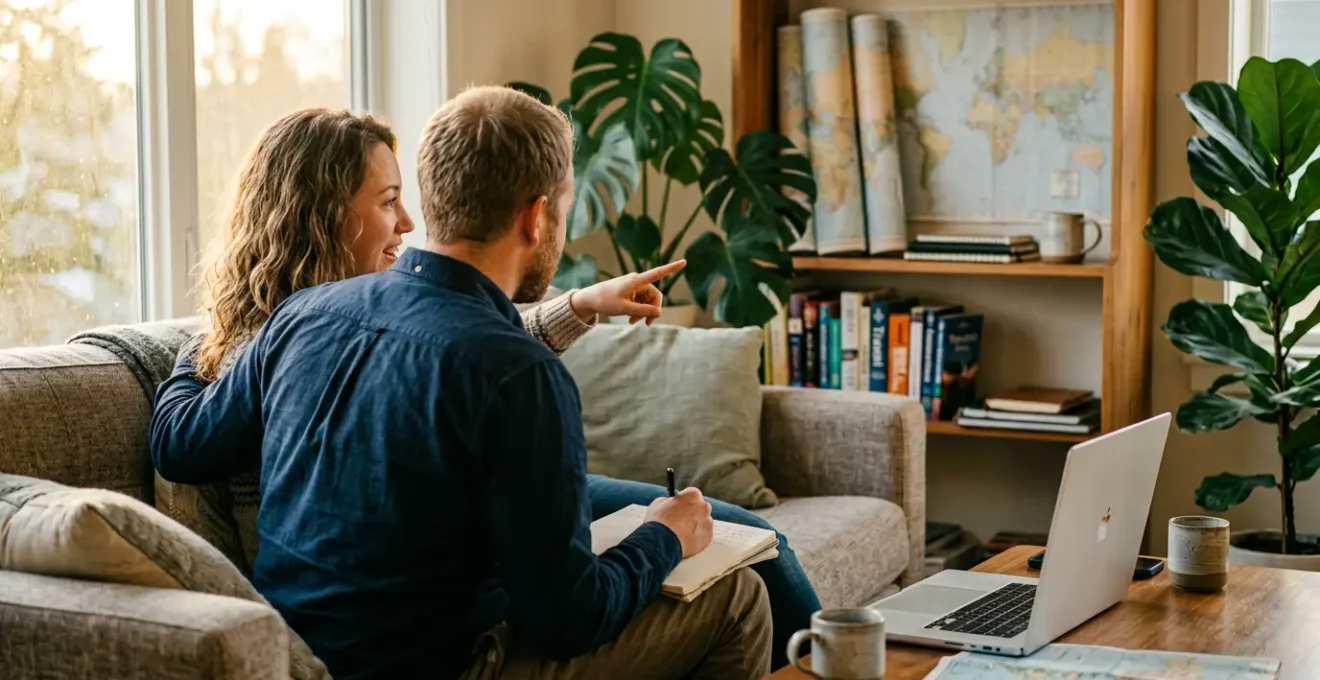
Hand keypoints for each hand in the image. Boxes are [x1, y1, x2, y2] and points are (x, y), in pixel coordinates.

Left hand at [570, 260, 687, 324]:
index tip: (684, 262)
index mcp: (636, 280)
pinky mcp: (630, 292)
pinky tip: (631, 320)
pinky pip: (641, 302)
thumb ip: (644, 310)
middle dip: (653, 310)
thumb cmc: (605, 301)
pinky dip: (638, 311)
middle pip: (655, 295)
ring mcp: (634, 287)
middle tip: (648, 324)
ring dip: (644, 312)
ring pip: (648, 301)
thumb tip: (659, 312)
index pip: (658, 273)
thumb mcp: (625, 308)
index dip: (672, 268)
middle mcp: (637, 281)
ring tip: (633, 322)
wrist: (589, 299)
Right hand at [646, 488, 713, 557]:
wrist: (661, 543)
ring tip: (682, 533)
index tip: (680, 507)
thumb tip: (671, 503)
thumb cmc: (659, 521)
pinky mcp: (708, 537)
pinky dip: (697, 537)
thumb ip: (670, 501)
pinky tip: (686, 540)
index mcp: (693, 495)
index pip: (692, 494)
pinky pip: (704, 535)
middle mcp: (704, 507)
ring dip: (695, 525)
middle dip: (693, 513)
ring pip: (703, 522)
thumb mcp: (659, 503)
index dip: (685, 501)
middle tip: (681, 520)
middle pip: (700, 508)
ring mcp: (708, 522)